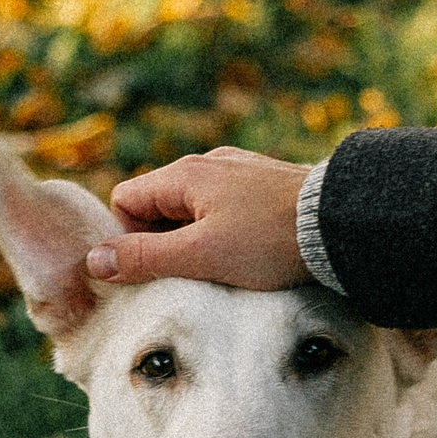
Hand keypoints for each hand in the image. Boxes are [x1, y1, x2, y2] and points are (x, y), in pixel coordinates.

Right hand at [83, 147, 312, 289]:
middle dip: (164, 242)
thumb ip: (145, 258)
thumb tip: (95, 261)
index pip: (126, 200)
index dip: (129, 238)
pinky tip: (251, 253)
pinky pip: (226, 208)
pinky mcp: (265, 184)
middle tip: (191, 275)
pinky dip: (226, 231)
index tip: (153, 270)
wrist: (342, 224)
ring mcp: (239, 170)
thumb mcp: (201, 255)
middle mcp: (208, 163)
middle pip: (159, 204)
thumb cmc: (270, 240)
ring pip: (194, 208)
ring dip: (196, 239)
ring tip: (225, 268)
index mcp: (185, 174)